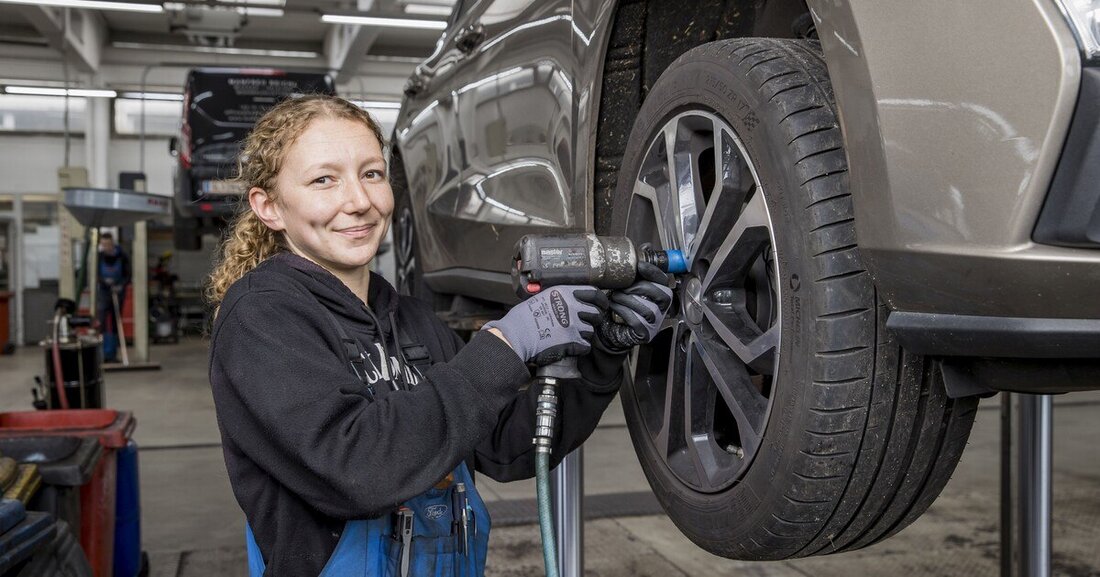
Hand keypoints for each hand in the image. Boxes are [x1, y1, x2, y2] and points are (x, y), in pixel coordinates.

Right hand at [483, 285, 608, 365]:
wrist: (515, 336)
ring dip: (584, 335)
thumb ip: (557, 298)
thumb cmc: (522, 319)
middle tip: (587, 324)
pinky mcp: (572, 341)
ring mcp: (573, 324)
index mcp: (564, 293)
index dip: (601, 301)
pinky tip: (571, 347)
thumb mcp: (540, 298)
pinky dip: (580, 349)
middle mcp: (571, 307)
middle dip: (594, 320)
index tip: (601, 305)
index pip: (593, 293)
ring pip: (591, 331)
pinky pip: (585, 346)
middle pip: (596, 313)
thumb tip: (565, 301)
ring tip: (571, 336)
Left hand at [596, 261, 673, 351]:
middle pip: (659, 293)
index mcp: (660, 294)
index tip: (640, 265)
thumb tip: (647, 246)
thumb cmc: (621, 304)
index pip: (664, 281)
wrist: (609, 326)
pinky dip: (622, 311)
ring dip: (627, 299)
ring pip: (646, 307)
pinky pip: (636, 320)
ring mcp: (654, 323)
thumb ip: (638, 267)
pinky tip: (614, 307)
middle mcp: (662, 309)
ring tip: (615, 297)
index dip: (653, 272)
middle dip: (638, 287)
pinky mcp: (645, 334)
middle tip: (623, 286)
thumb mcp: (629, 283)